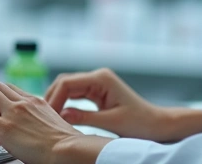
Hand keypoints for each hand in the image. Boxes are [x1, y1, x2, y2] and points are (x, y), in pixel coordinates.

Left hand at [0, 82, 110, 163]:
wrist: (69, 151)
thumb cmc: (66, 146)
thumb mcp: (54, 126)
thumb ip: (39, 123)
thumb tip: (29, 134)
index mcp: (37, 101)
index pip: (12, 92)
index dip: (1, 105)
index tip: (0, 120)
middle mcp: (24, 102)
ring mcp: (14, 112)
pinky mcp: (4, 127)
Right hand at [46, 68, 197, 142]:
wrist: (158, 124)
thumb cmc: (140, 123)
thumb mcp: (111, 122)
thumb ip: (85, 118)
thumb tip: (61, 116)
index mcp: (101, 79)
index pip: (68, 83)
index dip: (54, 98)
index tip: (47, 115)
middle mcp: (98, 77)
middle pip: (65, 83)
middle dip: (52, 98)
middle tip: (43, 116)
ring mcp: (97, 83)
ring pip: (68, 88)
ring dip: (58, 101)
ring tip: (48, 117)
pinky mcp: (97, 91)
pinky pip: (75, 95)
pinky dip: (66, 103)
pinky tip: (59, 115)